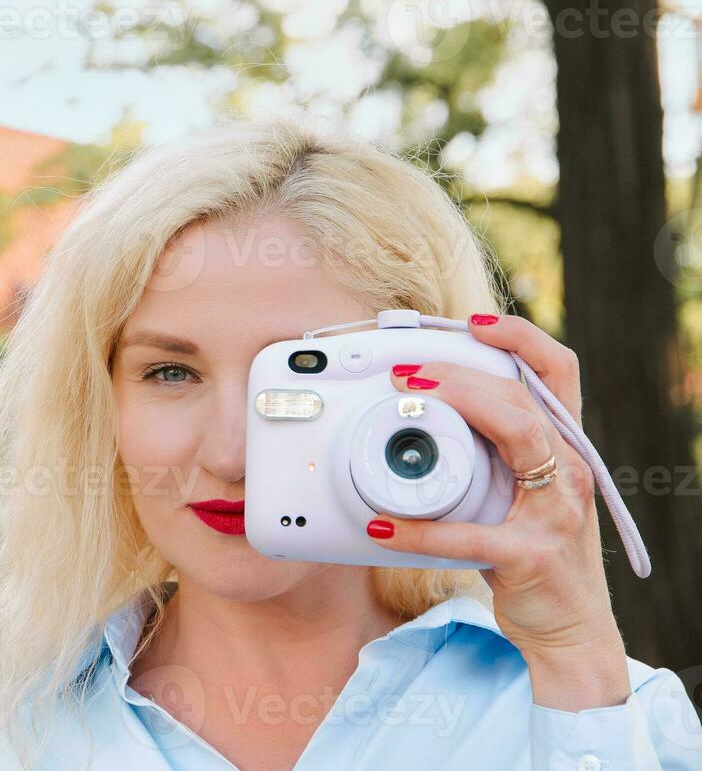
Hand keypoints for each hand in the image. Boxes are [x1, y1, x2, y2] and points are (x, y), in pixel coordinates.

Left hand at [365, 312, 631, 710]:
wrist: (570, 632)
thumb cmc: (531, 552)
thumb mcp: (519, 490)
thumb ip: (488, 451)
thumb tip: (418, 412)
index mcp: (563, 448)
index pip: (557, 373)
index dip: (519, 338)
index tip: (472, 321)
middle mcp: (570, 470)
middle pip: (522, 397)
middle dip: (461, 373)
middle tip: (405, 368)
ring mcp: (557, 513)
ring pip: (518, 438)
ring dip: (459, 408)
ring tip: (405, 400)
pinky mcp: (533, 557)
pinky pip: (471, 534)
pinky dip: (421, 529)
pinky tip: (382, 526)